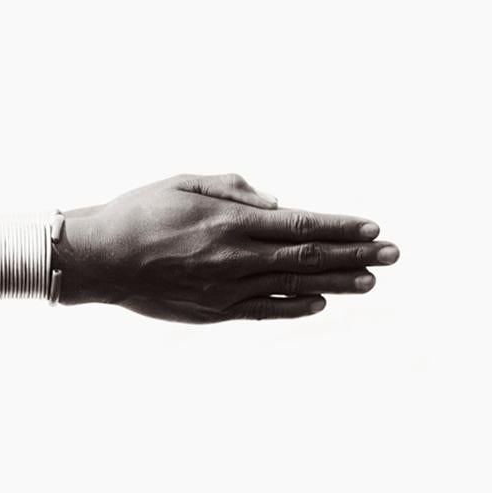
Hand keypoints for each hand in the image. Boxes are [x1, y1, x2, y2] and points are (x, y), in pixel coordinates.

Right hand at [55, 173, 399, 322]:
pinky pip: (263, 309)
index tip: (372, 227)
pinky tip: (320, 303)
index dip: (340, 227)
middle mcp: (233, 257)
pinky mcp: (211, 311)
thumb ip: (232, 188)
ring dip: (337, 283)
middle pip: (307, 257)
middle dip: (355, 254)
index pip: (299, 225)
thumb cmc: (136, 212)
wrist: (98, 259)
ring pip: (293, 286)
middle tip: (393, 254)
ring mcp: (224, 288)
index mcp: (227, 221)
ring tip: (372, 280)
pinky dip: (295, 307)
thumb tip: (276, 203)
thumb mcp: (182, 182)